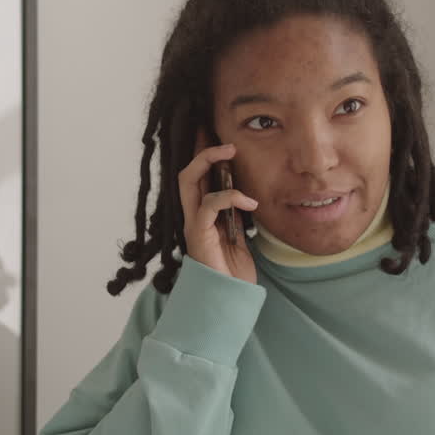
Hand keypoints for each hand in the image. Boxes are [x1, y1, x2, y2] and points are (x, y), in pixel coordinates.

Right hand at [178, 130, 257, 283]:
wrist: (229, 298)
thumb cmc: (233, 272)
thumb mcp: (239, 236)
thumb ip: (236, 216)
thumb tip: (245, 195)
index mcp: (202, 215)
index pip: (197, 179)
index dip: (204, 155)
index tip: (218, 135)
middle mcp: (192, 216)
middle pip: (186, 173)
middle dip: (201, 150)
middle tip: (224, 138)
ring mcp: (193, 223)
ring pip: (188, 180)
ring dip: (208, 161)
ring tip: (230, 152)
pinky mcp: (198, 233)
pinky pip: (208, 204)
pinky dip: (229, 197)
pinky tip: (249, 202)